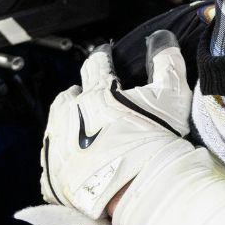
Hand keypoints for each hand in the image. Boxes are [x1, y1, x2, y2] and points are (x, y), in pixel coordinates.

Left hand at [34, 31, 191, 219]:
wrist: (138, 186)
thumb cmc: (157, 137)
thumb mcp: (171, 95)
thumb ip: (167, 62)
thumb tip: (162, 38)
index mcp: (96, 92)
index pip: (95, 65)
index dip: (103, 58)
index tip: (106, 55)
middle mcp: (69, 114)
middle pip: (69, 97)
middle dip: (80, 95)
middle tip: (94, 99)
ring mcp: (58, 145)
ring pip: (57, 125)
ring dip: (68, 122)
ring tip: (84, 129)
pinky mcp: (53, 175)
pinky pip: (55, 160)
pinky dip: (66, 156)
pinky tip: (81, 160)